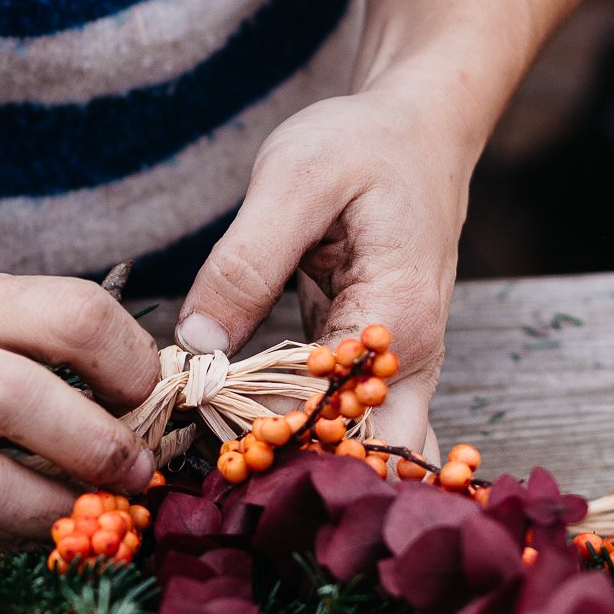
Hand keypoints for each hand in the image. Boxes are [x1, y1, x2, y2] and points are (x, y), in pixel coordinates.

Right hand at [0, 264, 159, 559]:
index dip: (130, 360)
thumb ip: (32, 333)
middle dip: (99, 447)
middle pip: (24, 402)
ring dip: (54, 512)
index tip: (145, 395)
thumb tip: (143, 395)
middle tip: (133, 473)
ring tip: (83, 517)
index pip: (69, 313)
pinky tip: (17, 541)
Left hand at [175, 84, 477, 457]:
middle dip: (290, 478)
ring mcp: (396, 373)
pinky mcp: (369, 368)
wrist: (416, 130)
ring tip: (224, 474)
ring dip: (292, 465)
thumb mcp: (294, 181)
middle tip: (217, 483)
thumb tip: (197, 345)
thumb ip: (244, 264)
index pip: (332, 420)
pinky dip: (297, 440)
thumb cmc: (363, 145)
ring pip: (353, 453)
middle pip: (358, 461)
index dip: (264, 441)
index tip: (203, 446)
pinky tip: (245, 449)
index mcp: (395, 323)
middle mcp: (408, 363)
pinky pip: (339, 425)